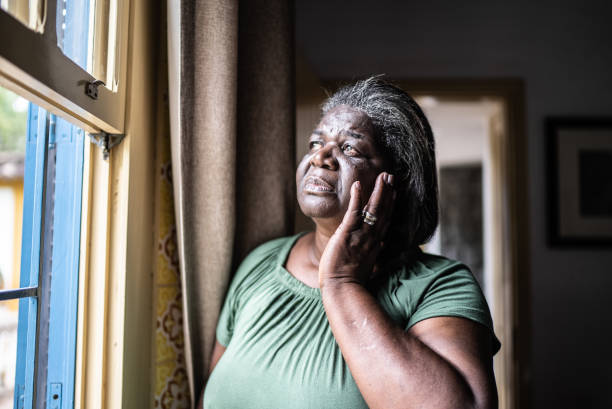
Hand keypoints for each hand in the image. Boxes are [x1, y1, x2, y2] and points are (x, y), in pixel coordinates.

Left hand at [319, 172, 395, 287]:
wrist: (342, 290)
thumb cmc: (350, 282)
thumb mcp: (365, 265)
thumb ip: (371, 254)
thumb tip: (378, 248)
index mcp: (375, 244)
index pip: (385, 221)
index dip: (390, 205)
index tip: (394, 192)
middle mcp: (371, 238)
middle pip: (383, 211)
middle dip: (388, 192)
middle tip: (391, 176)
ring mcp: (360, 236)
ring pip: (373, 209)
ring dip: (379, 191)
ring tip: (383, 176)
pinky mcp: (347, 235)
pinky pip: (354, 213)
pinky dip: (357, 198)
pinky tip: (358, 185)